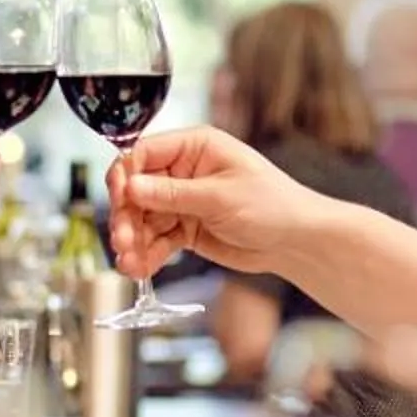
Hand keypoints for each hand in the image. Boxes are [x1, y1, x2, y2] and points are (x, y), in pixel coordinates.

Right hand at [104, 125, 310, 278]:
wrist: (296, 241)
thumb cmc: (272, 205)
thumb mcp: (220, 196)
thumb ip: (173, 194)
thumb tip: (131, 187)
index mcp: (195, 148)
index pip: (144, 153)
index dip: (126, 176)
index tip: (119, 200)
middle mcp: (183, 171)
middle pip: (137, 190)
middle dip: (127, 216)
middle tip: (123, 240)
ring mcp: (182, 201)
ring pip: (143, 219)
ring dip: (133, 241)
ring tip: (129, 263)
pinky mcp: (185, 229)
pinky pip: (157, 240)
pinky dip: (146, 255)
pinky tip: (139, 269)